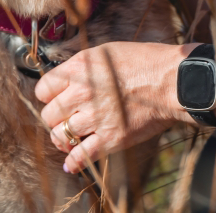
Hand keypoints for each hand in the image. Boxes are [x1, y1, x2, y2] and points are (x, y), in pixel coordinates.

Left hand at [34, 42, 195, 173]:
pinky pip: (81, 155)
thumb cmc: (143, 62)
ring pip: (60, 135)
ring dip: (62, 138)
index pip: (44, 88)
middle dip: (54, 118)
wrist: (171, 81)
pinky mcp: (110, 138)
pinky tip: (71, 162)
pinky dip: (73, 161)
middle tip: (64, 118)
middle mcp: (82, 93)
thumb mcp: (105, 52)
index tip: (54, 98)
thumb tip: (66, 79)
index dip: (48, 95)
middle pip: (49, 114)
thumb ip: (81, 66)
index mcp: (79, 68)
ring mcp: (95, 117)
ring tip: (69, 137)